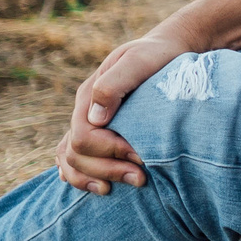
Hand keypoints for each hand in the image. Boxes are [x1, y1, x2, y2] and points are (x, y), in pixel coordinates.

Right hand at [56, 32, 191, 191]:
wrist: (169, 50)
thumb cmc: (159, 55)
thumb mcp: (140, 60)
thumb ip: (116, 84)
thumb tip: (96, 118)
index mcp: (90, 95)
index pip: (84, 136)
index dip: (109, 151)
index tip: (140, 157)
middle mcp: (85, 111)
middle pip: (76, 153)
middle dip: (106, 169)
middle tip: (140, 179)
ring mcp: (89, 122)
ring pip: (70, 160)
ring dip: (91, 178)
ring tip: (115, 189)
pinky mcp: (100, 132)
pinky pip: (74, 158)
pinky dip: (81, 175)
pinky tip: (97, 186)